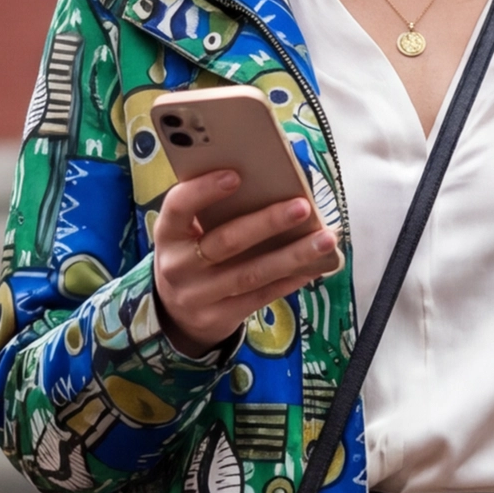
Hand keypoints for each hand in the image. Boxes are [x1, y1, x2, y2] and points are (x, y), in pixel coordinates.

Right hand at [154, 171, 338, 356]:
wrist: (176, 312)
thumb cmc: (192, 255)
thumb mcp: (187, 233)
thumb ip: (212, 211)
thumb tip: (270, 181)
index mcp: (168, 234)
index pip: (178, 207)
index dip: (204, 190)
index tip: (236, 174)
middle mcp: (178, 266)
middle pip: (225, 242)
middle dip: (267, 223)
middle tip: (302, 206)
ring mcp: (197, 297)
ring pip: (250, 274)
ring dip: (292, 256)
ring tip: (325, 239)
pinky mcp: (218, 318)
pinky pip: (261, 296)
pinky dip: (290, 280)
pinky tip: (315, 266)